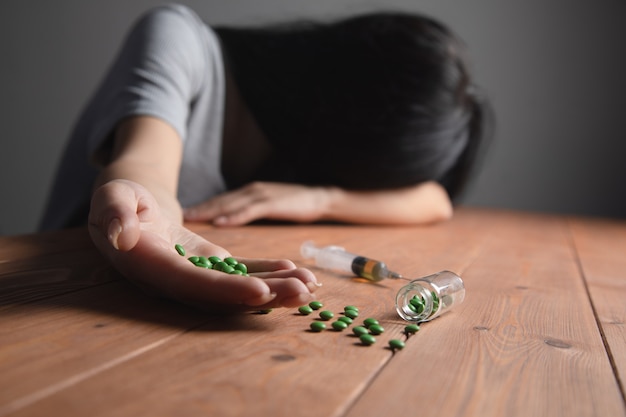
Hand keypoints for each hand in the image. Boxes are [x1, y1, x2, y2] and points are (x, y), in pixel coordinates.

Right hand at [88, 179, 319, 310]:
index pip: (190, 283)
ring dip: (274, 287)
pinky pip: (238, 272)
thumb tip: (121, 235)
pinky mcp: (207, 265)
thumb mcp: (112, 197)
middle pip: (222, 295)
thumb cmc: (118, 198)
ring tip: (309, 284)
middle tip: (303, 291)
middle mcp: (174, 280)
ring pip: (235, 288)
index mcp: (150, 265)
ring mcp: (194, 275)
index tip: (260, 292)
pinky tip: (292, 269)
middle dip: (264, 294)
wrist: (128, 206)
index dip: (225, 291)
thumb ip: (115, 214)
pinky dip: (265, 271)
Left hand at [183, 181, 330, 225]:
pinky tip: (220, 222)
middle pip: (220, 200)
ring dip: (209, 211)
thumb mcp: (268, 205)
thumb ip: (250, 209)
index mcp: (249, 193)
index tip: (184, 215)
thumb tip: (230, 219)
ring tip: (192, 218)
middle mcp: (251, 191)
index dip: (202, 207)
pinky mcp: (271, 203)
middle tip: (179, 216)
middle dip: (199, 208)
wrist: (320, 197)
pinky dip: (233, 216)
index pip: (221, 200)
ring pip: (230, 204)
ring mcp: (261, 195)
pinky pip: (248, 211)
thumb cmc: (295, 205)